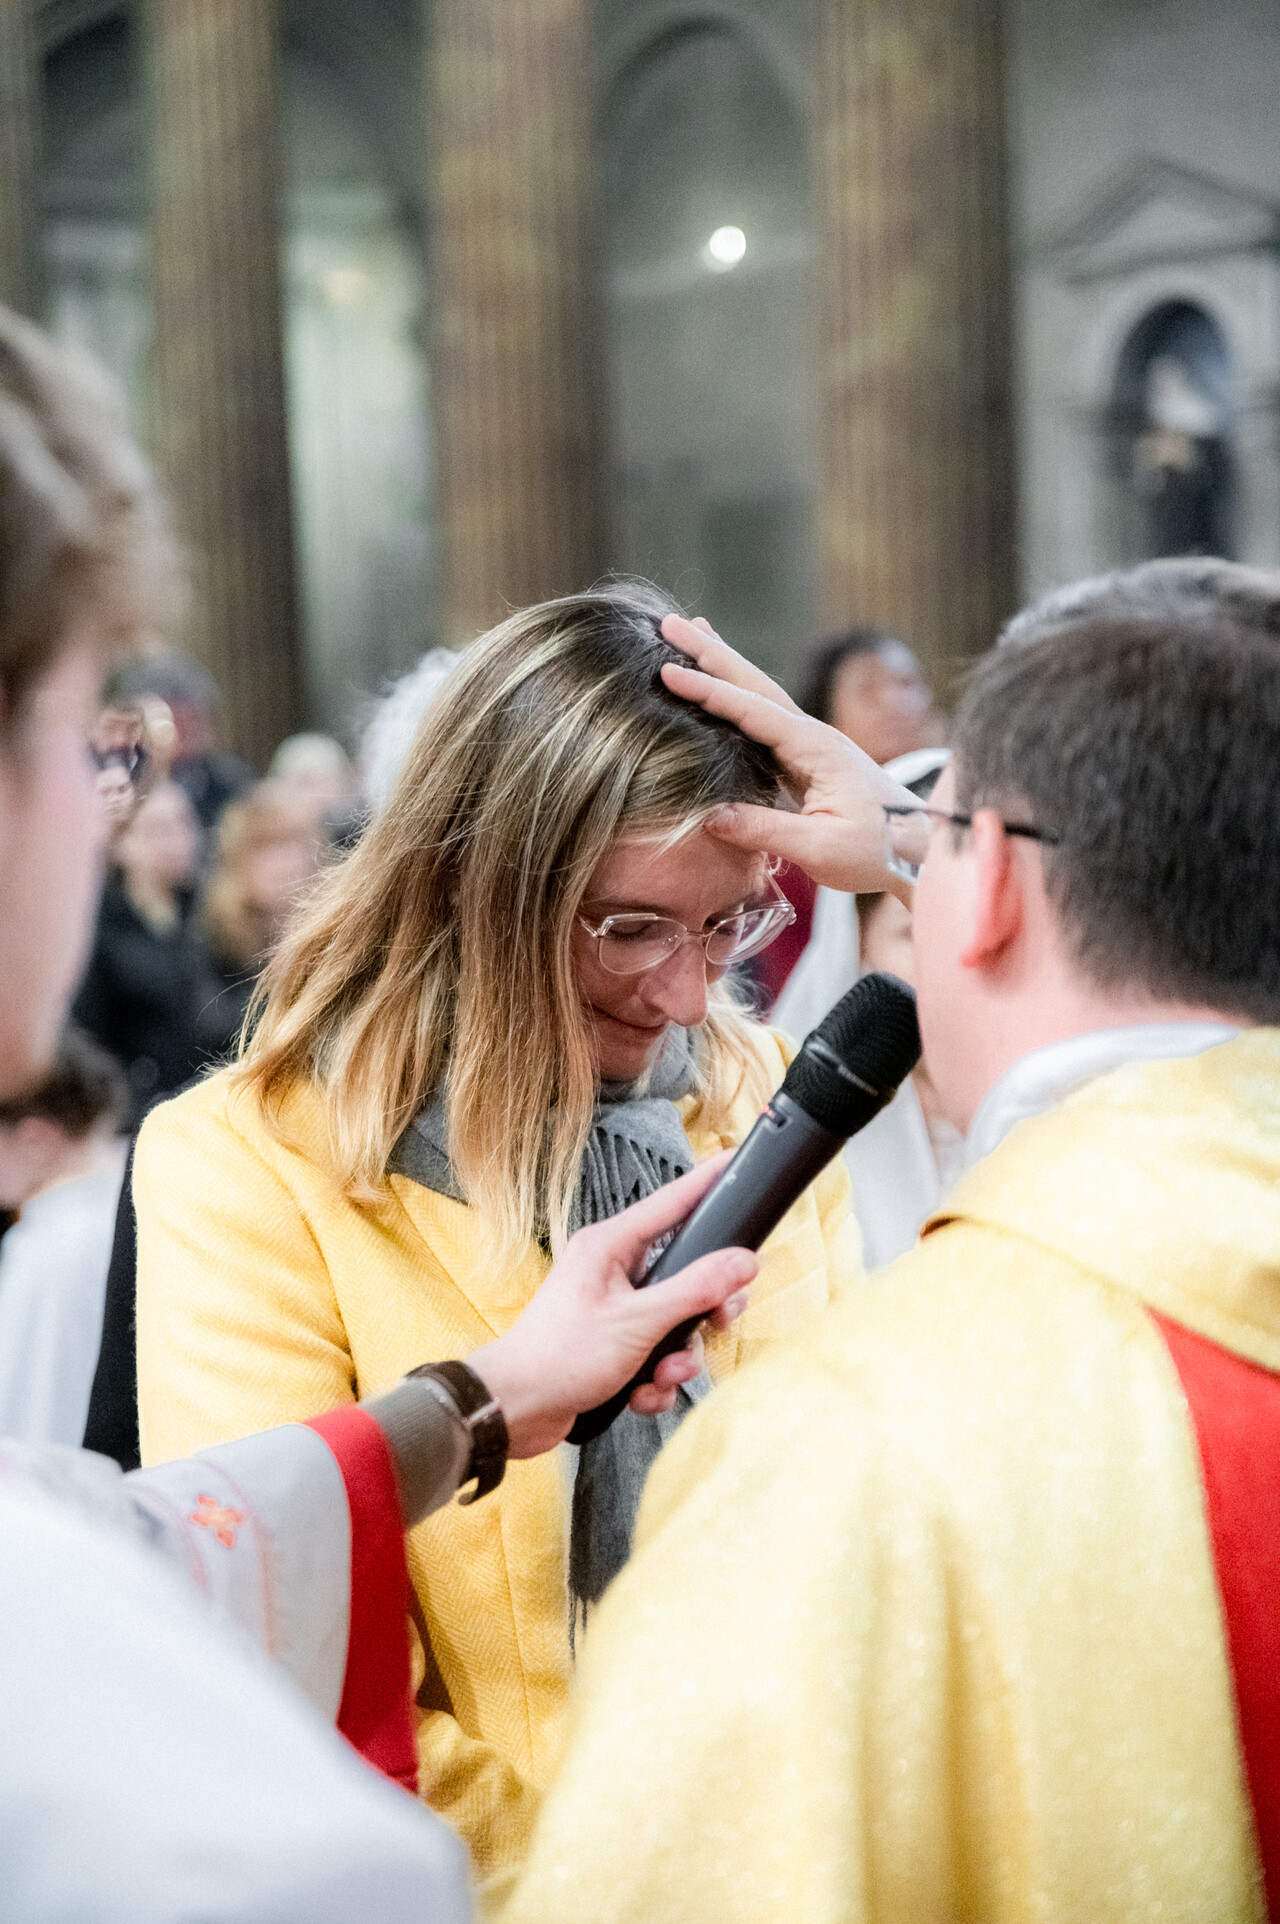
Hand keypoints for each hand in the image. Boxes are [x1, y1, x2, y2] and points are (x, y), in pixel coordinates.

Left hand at [468, 1153, 755, 1457]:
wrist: (513, 1410)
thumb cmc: (560, 1356)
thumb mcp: (638, 1321)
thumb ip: (695, 1289)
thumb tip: (743, 1261)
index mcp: (611, 1246)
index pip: (672, 1203)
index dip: (707, 1183)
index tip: (736, 1161)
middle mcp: (613, 1271)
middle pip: (686, 1272)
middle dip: (704, 1309)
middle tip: (718, 1323)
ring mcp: (614, 1309)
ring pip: (675, 1322)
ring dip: (678, 1357)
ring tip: (663, 1376)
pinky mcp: (614, 1346)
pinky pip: (656, 1355)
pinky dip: (656, 1380)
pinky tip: (642, 1395)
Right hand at [659, 613, 914, 898]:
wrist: (923, 851)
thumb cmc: (878, 851)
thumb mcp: (820, 848)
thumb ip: (765, 830)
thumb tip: (709, 816)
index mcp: (815, 748)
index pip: (751, 710)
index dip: (707, 691)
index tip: (668, 672)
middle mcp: (813, 735)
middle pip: (754, 684)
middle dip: (711, 652)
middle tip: (669, 622)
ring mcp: (812, 744)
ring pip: (760, 694)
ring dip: (725, 664)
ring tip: (693, 634)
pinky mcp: (810, 759)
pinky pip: (765, 718)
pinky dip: (739, 695)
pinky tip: (724, 689)